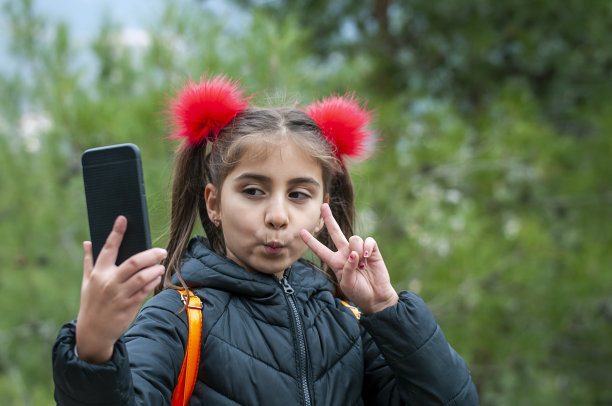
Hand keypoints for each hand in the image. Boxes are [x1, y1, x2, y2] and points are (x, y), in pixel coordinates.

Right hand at [75, 216, 166, 363]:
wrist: (93, 332)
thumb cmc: (91, 303)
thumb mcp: (86, 282)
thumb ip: (88, 261)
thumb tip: (87, 242)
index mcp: (98, 273)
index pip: (108, 248)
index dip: (116, 232)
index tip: (123, 219)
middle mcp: (109, 282)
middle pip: (133, 262)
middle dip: (150, 254)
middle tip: (162, 250)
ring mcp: (120, 294)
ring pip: (142, 277)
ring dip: (155, 269)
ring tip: (161, 265)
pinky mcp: (130, 305)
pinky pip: (145, 290)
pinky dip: (153, 281)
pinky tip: (157, 276)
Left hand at [300, 203, 397, 314]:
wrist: (376, 297)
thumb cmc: (359, 293)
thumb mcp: (347, 284)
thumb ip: (347, 269)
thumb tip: (353, 254)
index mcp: (335, 262)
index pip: (321, 250)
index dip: (311, 242)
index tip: (301, 232)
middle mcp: (345, 253)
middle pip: (335, 232)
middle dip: (329, 218)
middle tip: (323, 206)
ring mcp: (359, 250)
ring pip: (353, 238)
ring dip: (357, 251)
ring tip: (362, 266)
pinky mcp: (372, 250)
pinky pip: (368, 240)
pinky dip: (367, 248)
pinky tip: (368, 257)